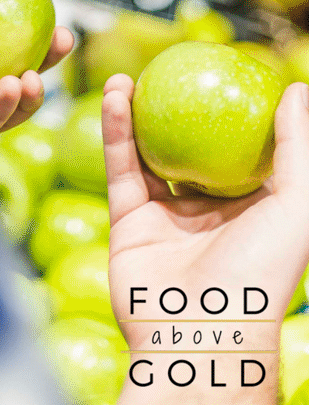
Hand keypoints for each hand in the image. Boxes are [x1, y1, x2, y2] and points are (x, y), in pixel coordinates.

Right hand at [103, 74, 308, 404]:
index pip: (239, 151)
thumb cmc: (260, 273)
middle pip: (188, 148)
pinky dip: (115, 130)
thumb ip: (297, 149)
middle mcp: (206, 211)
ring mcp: (165, 216)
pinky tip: (116, 96)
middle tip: (166, 72)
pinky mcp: (128, 221)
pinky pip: (121, 166)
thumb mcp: (296, 206)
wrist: (199, 332)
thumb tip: (297, 90)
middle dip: (175, 110)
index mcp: (249, 209)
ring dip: (136, 112)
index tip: (219, 72)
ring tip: (130, 76)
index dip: (229, 113)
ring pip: (147, 153)